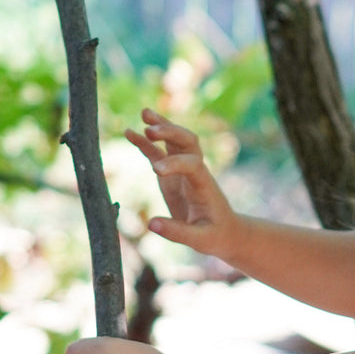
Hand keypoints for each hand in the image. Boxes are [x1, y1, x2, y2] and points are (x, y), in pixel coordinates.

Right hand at [126, 109, 240, 257]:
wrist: (225, 232)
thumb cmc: (216, 235)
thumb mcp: (201, 240)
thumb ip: (177, 232)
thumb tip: (150, 224)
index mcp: (204, 185)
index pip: (192, 164)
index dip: (176, 164)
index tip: (157, 172)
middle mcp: (195, 172)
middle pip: (188, 142)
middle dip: (171, 132)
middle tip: (150, 129)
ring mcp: (183, 170)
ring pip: (175, 141)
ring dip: (161, 126)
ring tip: (144, 113)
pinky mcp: (171, 175)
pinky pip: (158, 153)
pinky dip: (145, 142)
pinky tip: (128, 132)